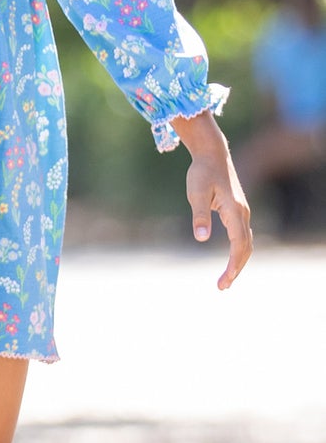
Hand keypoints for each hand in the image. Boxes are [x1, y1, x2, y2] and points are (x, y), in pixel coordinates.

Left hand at [171, 112, 251, 289]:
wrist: (213, 155)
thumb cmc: (202, 173)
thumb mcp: (196, 193)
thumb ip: (199, 215)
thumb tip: (201, 238)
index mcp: (234, 211)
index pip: (239, 244)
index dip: (234, 264)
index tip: (225, 279)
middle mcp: (243, 213)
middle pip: (245, 248)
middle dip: (236, 269)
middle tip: (222, 287)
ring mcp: (242, 213)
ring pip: (246, 243)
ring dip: (238, 263)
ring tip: (224, 280)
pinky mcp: (237, 212)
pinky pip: (242, 237)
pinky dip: (238, 252)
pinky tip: (230, 262)